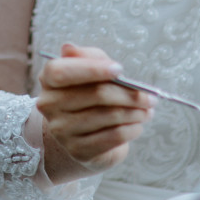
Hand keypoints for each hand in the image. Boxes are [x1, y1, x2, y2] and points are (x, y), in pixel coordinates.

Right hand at [36, 43, 155, 173]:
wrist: (79, 134)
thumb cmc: (87, 93)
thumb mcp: (87, 69)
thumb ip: (86, 56)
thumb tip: (69, 48)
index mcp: (48, 79)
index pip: (62, 72)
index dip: (93, 69)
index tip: (120, 69)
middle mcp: (49, 105)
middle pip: (96, 95)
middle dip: (129, 94)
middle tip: (151, 96)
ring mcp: (61, 130)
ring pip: (109, 116)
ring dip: (136, 112)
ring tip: (148, 110)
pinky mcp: (78, 150)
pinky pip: (113, 136)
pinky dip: (132, 129)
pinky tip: (138, 125)